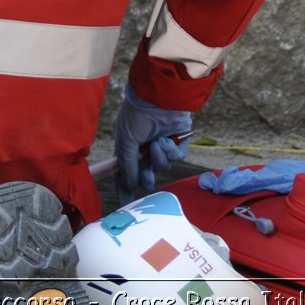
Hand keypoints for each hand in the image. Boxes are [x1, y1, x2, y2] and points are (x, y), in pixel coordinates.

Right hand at [114, 85, 192, 200]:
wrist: (158, 98)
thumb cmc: (137, 115)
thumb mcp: (125, 140)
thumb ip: (127, 165)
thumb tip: (130, 185)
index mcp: (129, 146)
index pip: (126, 173)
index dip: (125, 189)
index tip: (125, 206)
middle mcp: (146, 148)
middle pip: (146, 174)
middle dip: (146, 177)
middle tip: (147, 179)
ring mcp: (163, 146)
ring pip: (162, 166)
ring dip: (158, 157)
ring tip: (156, 143)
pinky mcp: (179, 143)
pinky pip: (176, 158)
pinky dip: (170, 151)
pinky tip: (167, 139)